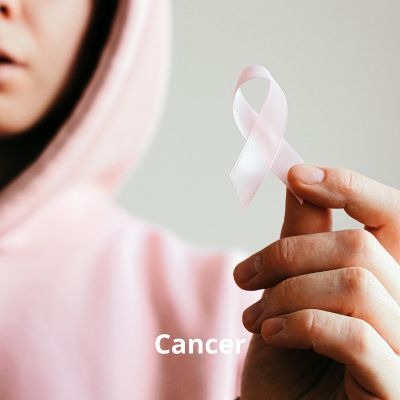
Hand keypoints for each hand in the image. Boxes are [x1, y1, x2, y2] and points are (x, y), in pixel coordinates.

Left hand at [234, 165, 399, 398]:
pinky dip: (300, 324)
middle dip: (288, 255)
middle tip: (244, 276)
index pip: (391, 216)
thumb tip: (299, 180)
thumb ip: (304, 234)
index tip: (296, 176)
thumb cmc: (287, 353)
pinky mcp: (394, 385)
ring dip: (287, 294)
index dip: (350, 188)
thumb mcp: (290, 285)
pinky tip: (270, 334)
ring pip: (354, 284)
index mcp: (384, 277)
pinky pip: (355, 335)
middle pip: (359, 247)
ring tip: (254, 316)